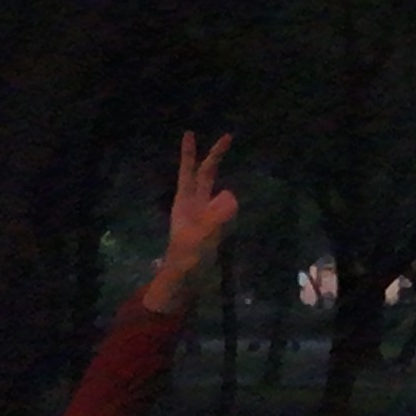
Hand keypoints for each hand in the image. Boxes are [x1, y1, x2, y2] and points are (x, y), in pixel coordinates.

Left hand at [142, 132, 241, 312]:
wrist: (183, 283)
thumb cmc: (187, 260)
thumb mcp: (201, 237)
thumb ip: (215, 217)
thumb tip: (232, 195)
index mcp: (186, 202)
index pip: (190, 171)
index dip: (189, 152)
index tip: (189, 132)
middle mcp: (193, 206)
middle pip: (205, 175)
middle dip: (215, 156)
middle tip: (228, 136)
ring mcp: (202, 217)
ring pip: (214, 191)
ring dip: (221, 179)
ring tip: (229, 169)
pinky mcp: (211, 230)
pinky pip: (222, 209)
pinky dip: (228, 202)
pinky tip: (232, 201)